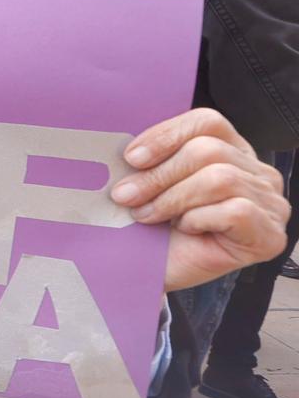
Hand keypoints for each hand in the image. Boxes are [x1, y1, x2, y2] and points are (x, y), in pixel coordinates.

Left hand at [111, 108, 290, 291]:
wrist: (152, 276)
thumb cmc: (154, 229)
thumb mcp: (150, 185)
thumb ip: (152, 159)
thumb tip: (132, 146)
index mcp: (232, 151)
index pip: (208, 122)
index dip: (167, 135)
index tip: (131, 158)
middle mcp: (259, 174)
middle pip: (209, 150)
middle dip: (160, 174)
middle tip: (126, 195)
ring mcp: (270, 205)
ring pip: (220, 179)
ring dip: (173, 199)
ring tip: (147, 215)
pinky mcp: (269, 235)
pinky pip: (235, 211)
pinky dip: (200, 219)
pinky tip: (186, 230)